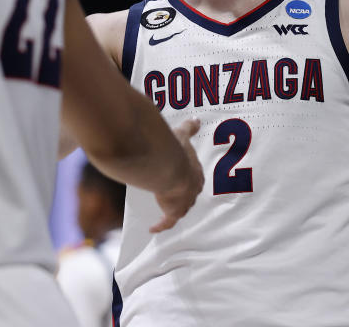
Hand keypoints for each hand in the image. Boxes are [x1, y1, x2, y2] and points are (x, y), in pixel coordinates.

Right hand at [150, 118, 203, 232]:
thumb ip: (189, 128)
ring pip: (180, 209)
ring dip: (173, 208)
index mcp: (195, 173)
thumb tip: (196, 119)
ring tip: (164, 208)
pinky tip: (152, 228)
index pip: (194, 178)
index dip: (188, 178)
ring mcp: (184, 202)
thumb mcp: (182, 135)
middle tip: (173, 193)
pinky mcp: (172, 212)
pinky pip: (167, 222)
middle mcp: (192, 190)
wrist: (167, 167)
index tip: (182, 177)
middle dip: (182, 194)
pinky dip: (160, 225)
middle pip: (189, 195)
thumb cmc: (175, 150)